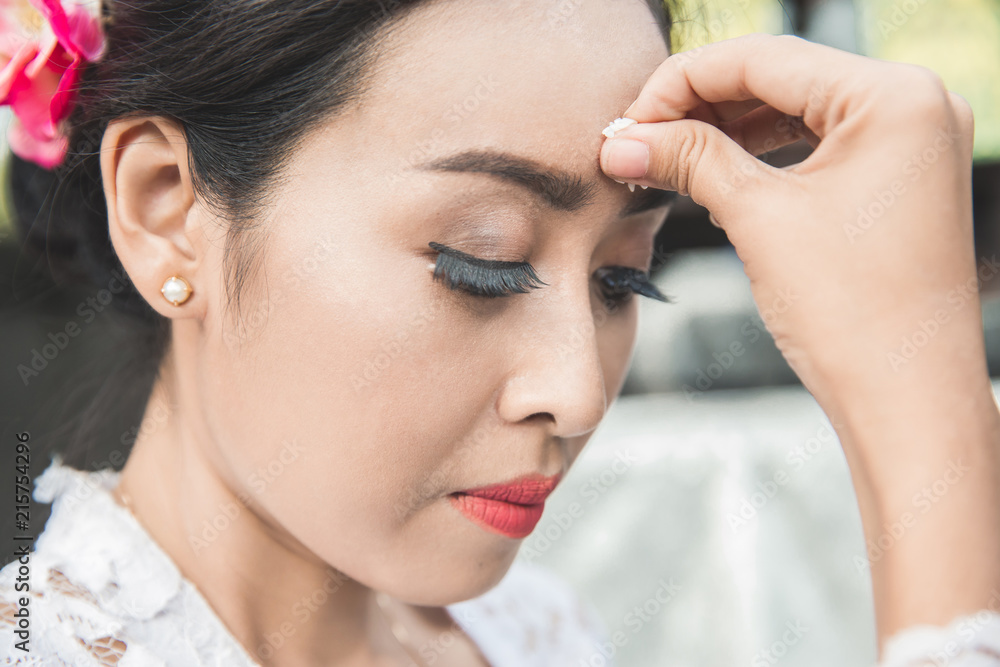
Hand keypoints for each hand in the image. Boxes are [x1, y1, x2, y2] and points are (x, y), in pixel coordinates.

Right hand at [599, 33, 999, 648]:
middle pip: (779, 77)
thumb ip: (690, 161)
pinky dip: (760, 155)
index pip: (763, 58)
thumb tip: (623, 142)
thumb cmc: (854, 316)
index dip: (680, 83)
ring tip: (661, 159)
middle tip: (634, 143)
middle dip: (697, 108)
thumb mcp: (760, 220)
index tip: (627, 122)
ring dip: (723, 131)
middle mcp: (914, 104)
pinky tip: (710, 172)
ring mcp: (910, 142)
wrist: (908, 405)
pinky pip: (815, 145)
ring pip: (794, 110)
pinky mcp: (896, 179)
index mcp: (895, 96)